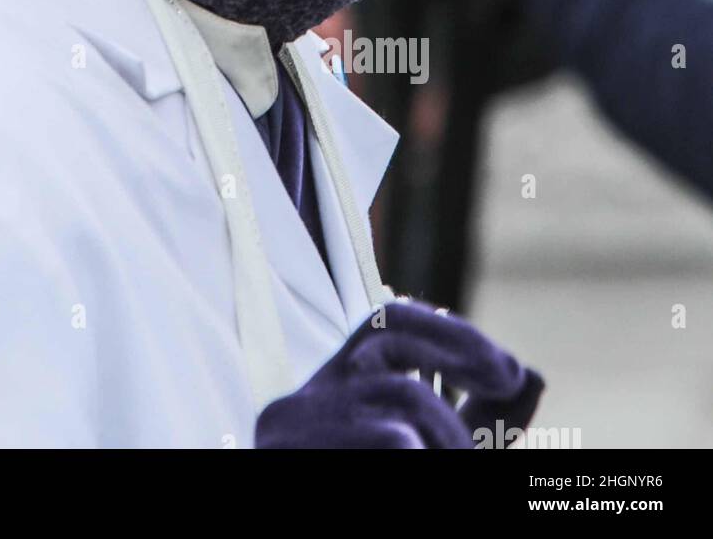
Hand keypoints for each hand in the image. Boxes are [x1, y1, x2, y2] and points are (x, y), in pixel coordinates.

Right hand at [255, 298, 543, 447]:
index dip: (453, 333)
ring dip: (450, 439)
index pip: (391, 321)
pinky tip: (414, 459)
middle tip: (495, 407)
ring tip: (445, 464)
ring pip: (402, 396)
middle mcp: (307, 395)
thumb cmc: (387, 500)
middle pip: (393, 338)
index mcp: (336, 391)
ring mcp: (292, 424)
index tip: (508, 371)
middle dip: (458, 363)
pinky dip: (418, 454)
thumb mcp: (445, 461)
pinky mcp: (286, 449)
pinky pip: (389, 438)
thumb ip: (480, 426)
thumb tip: (534, 375)